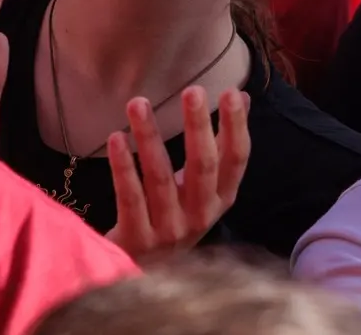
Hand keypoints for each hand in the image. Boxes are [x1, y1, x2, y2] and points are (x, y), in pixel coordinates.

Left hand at [106, 88, 250, 258]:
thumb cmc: (176, 216)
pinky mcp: (138, 239)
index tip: (232, 92)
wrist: (144, 269)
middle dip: (198, 126)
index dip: (236, 127)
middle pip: (202, 166)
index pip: (235, 160)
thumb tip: (244, 96)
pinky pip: (131, 197)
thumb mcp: (204, 186)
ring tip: (138, 103)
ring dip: (150, 137)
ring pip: (160, 178)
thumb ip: (221, 144)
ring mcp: (169, 231)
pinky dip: (123, 167)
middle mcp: (200, 217)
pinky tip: (116, 138)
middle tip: (192, 91)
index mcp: (220, 200)